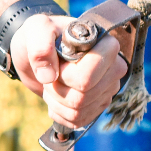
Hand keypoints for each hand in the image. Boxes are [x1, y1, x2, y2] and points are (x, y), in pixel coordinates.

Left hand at [8, 14, 127, 128]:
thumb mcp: (36, 30)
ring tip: (52, 83)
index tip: (58, 62)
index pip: (87, 77)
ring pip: (80, 111)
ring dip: (56, 100)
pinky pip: (78, 120)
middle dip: (58, 88)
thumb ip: (40, 46)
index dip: (66, 75)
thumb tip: (48, 77)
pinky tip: (56, 96)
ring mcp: (108, 88)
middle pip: (84, 96)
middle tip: (51, 73)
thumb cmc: (42, 36)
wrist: (37, 51)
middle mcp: (114, 68)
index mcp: (106, 46)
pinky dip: (59, 112)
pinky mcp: (98, 104)